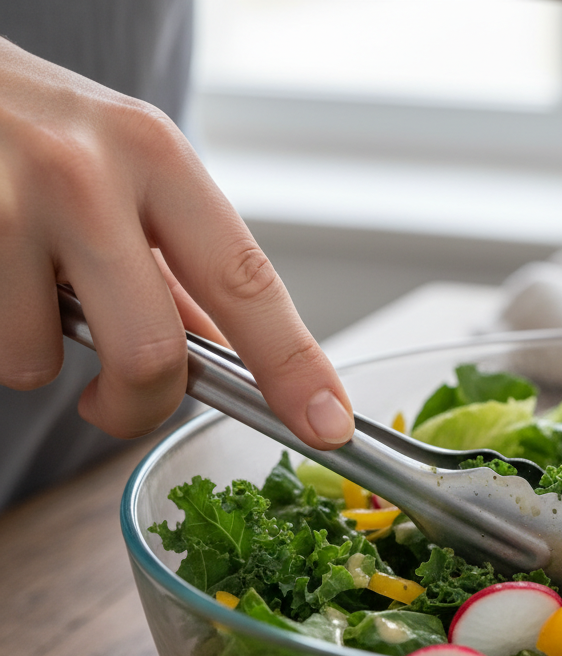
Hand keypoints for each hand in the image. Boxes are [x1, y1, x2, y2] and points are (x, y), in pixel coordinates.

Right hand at [0, 40, 353, 447]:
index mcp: (158, 158)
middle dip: (141, 402)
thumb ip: (174, 264)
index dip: (293, 364)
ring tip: (22, 289)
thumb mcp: (122, 169)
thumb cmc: (27, 125)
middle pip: (152, 350)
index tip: (328, 422)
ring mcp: (8, 205)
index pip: (245, 280)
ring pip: (42, 360)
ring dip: (37, 355)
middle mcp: (88, 175)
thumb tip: (227, 357)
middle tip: (117, 402)